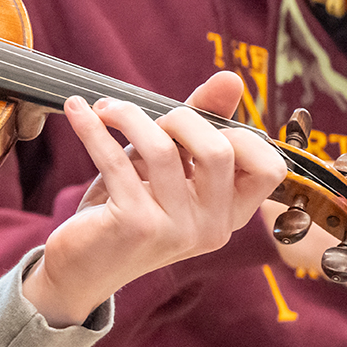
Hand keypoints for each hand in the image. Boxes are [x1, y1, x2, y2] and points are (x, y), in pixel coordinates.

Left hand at [23, 71, 286, 327]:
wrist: (82, 268)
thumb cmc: (129, 208)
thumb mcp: (168, 168)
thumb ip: (200, 124)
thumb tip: (232, 78)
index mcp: (229, 214)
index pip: (269, 168)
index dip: (241, 133)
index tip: (199, 120)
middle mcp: (212, 227)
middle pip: (218, 149)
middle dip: (179, 117)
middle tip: (143, 117)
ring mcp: (175, 230)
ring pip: (162, 149)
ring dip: (127, 116)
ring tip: (104, 109)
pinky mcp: (135, 226)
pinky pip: (115, 160)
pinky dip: (92, 128)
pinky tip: (77, 111)